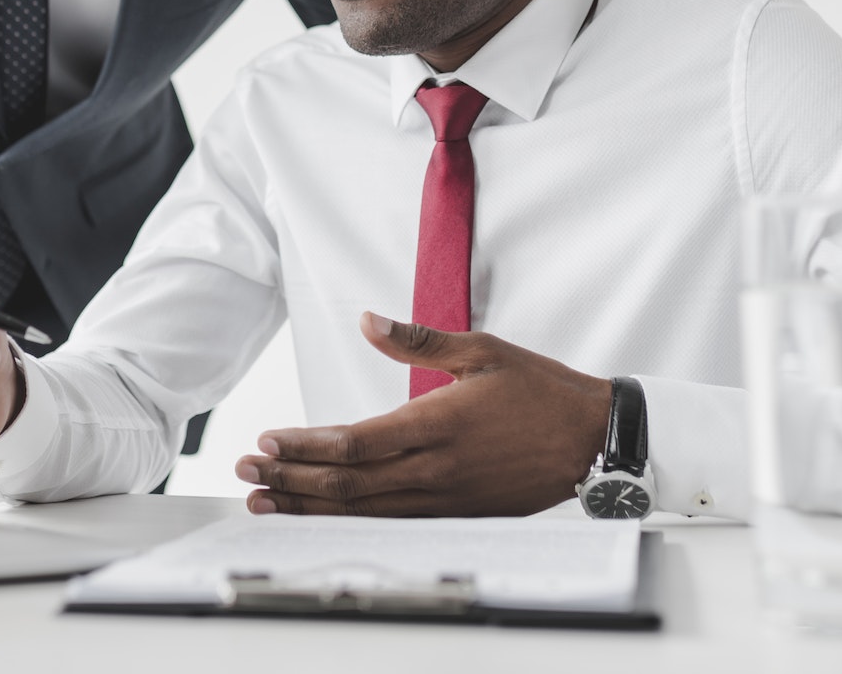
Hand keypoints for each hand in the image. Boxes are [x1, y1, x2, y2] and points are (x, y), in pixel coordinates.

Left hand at [235, 312, 610, 515]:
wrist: (594, 440)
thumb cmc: (540, 389)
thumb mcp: (482, 349)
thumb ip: (418, 339)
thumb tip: (368, 320)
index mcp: (438, 423)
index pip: (355, 441)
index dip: (305, 444)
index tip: (268, 438)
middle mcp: (436, 469)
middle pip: (347, 483)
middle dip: (290, 477)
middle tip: (247, 469)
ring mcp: (446, 498)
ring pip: (363, 510)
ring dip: (308, 505)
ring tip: (264, 499)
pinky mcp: (457, 514)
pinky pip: (390, 522)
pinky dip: (347, 520)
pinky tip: (319, 515)